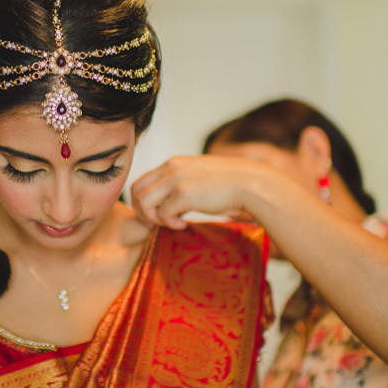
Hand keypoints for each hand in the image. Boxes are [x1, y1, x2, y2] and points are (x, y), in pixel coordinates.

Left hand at [130, 155, 260, 229]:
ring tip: (171, 224)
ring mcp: (176, 179)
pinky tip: (184, 225)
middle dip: (142, 211)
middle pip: (136, 191)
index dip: (142, 201)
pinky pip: (163, 213)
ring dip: (154, 218)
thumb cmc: (230, 184)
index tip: (155, 214)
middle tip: (157, 223)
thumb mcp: (199, 176)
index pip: (141, 180)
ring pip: (144, 202)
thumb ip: (181, 183)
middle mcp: (171, 167)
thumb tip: (168, 201)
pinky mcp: (184, 193)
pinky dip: (170, 223)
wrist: (251, 184)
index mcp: (173, 163)